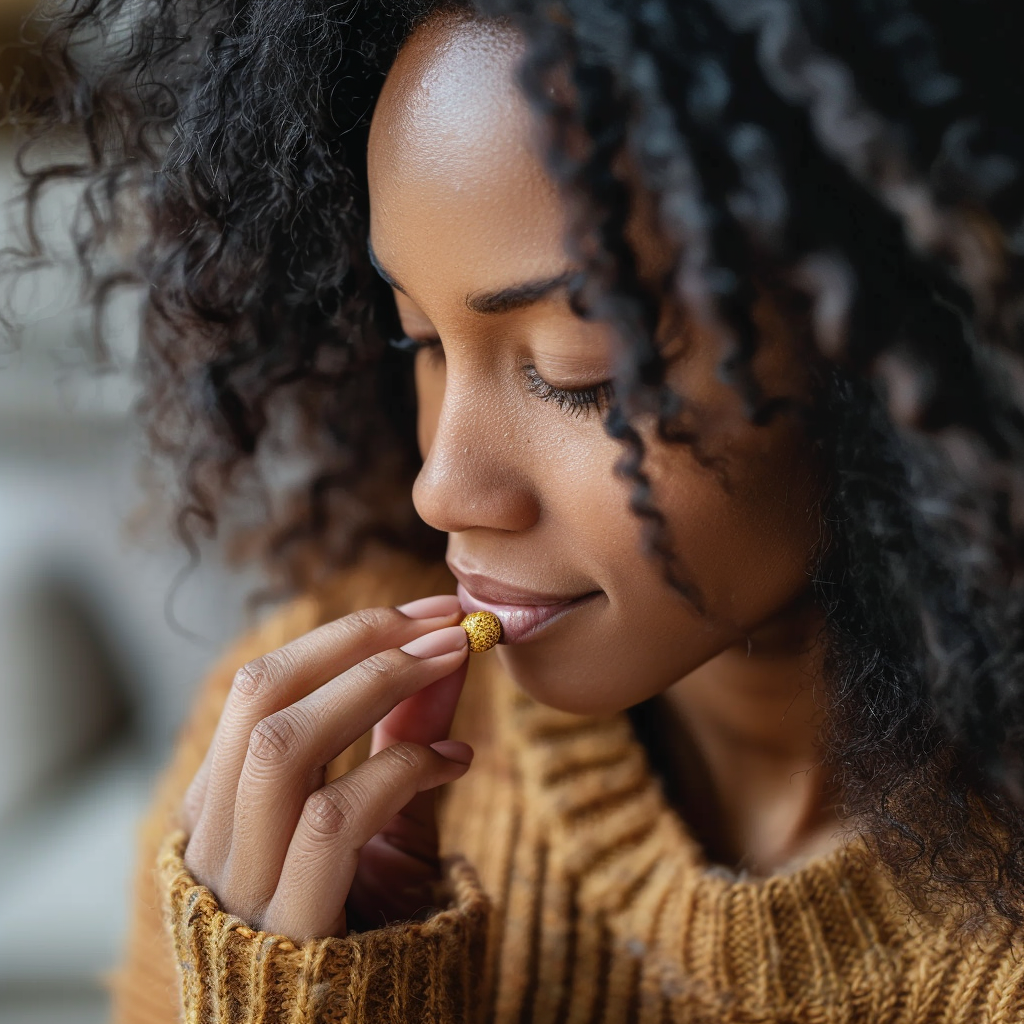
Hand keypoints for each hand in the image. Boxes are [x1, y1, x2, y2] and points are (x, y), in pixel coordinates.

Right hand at [178, 594, 472, 941]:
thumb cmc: (365, 920)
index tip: (425, 610)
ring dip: (378, 687)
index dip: (345, 633)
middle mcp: (215, 833)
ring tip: (452, 666)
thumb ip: (403, 737)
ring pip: (283, 744)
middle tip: (446, 624)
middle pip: (262, 694)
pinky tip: (456, 765)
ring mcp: (241, 882)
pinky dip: (401, 771)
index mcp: (221, 799)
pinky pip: (333, 820)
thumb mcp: (381, 815)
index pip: (261, 682)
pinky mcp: (289, 928)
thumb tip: (448, 652)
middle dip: (360, 642)